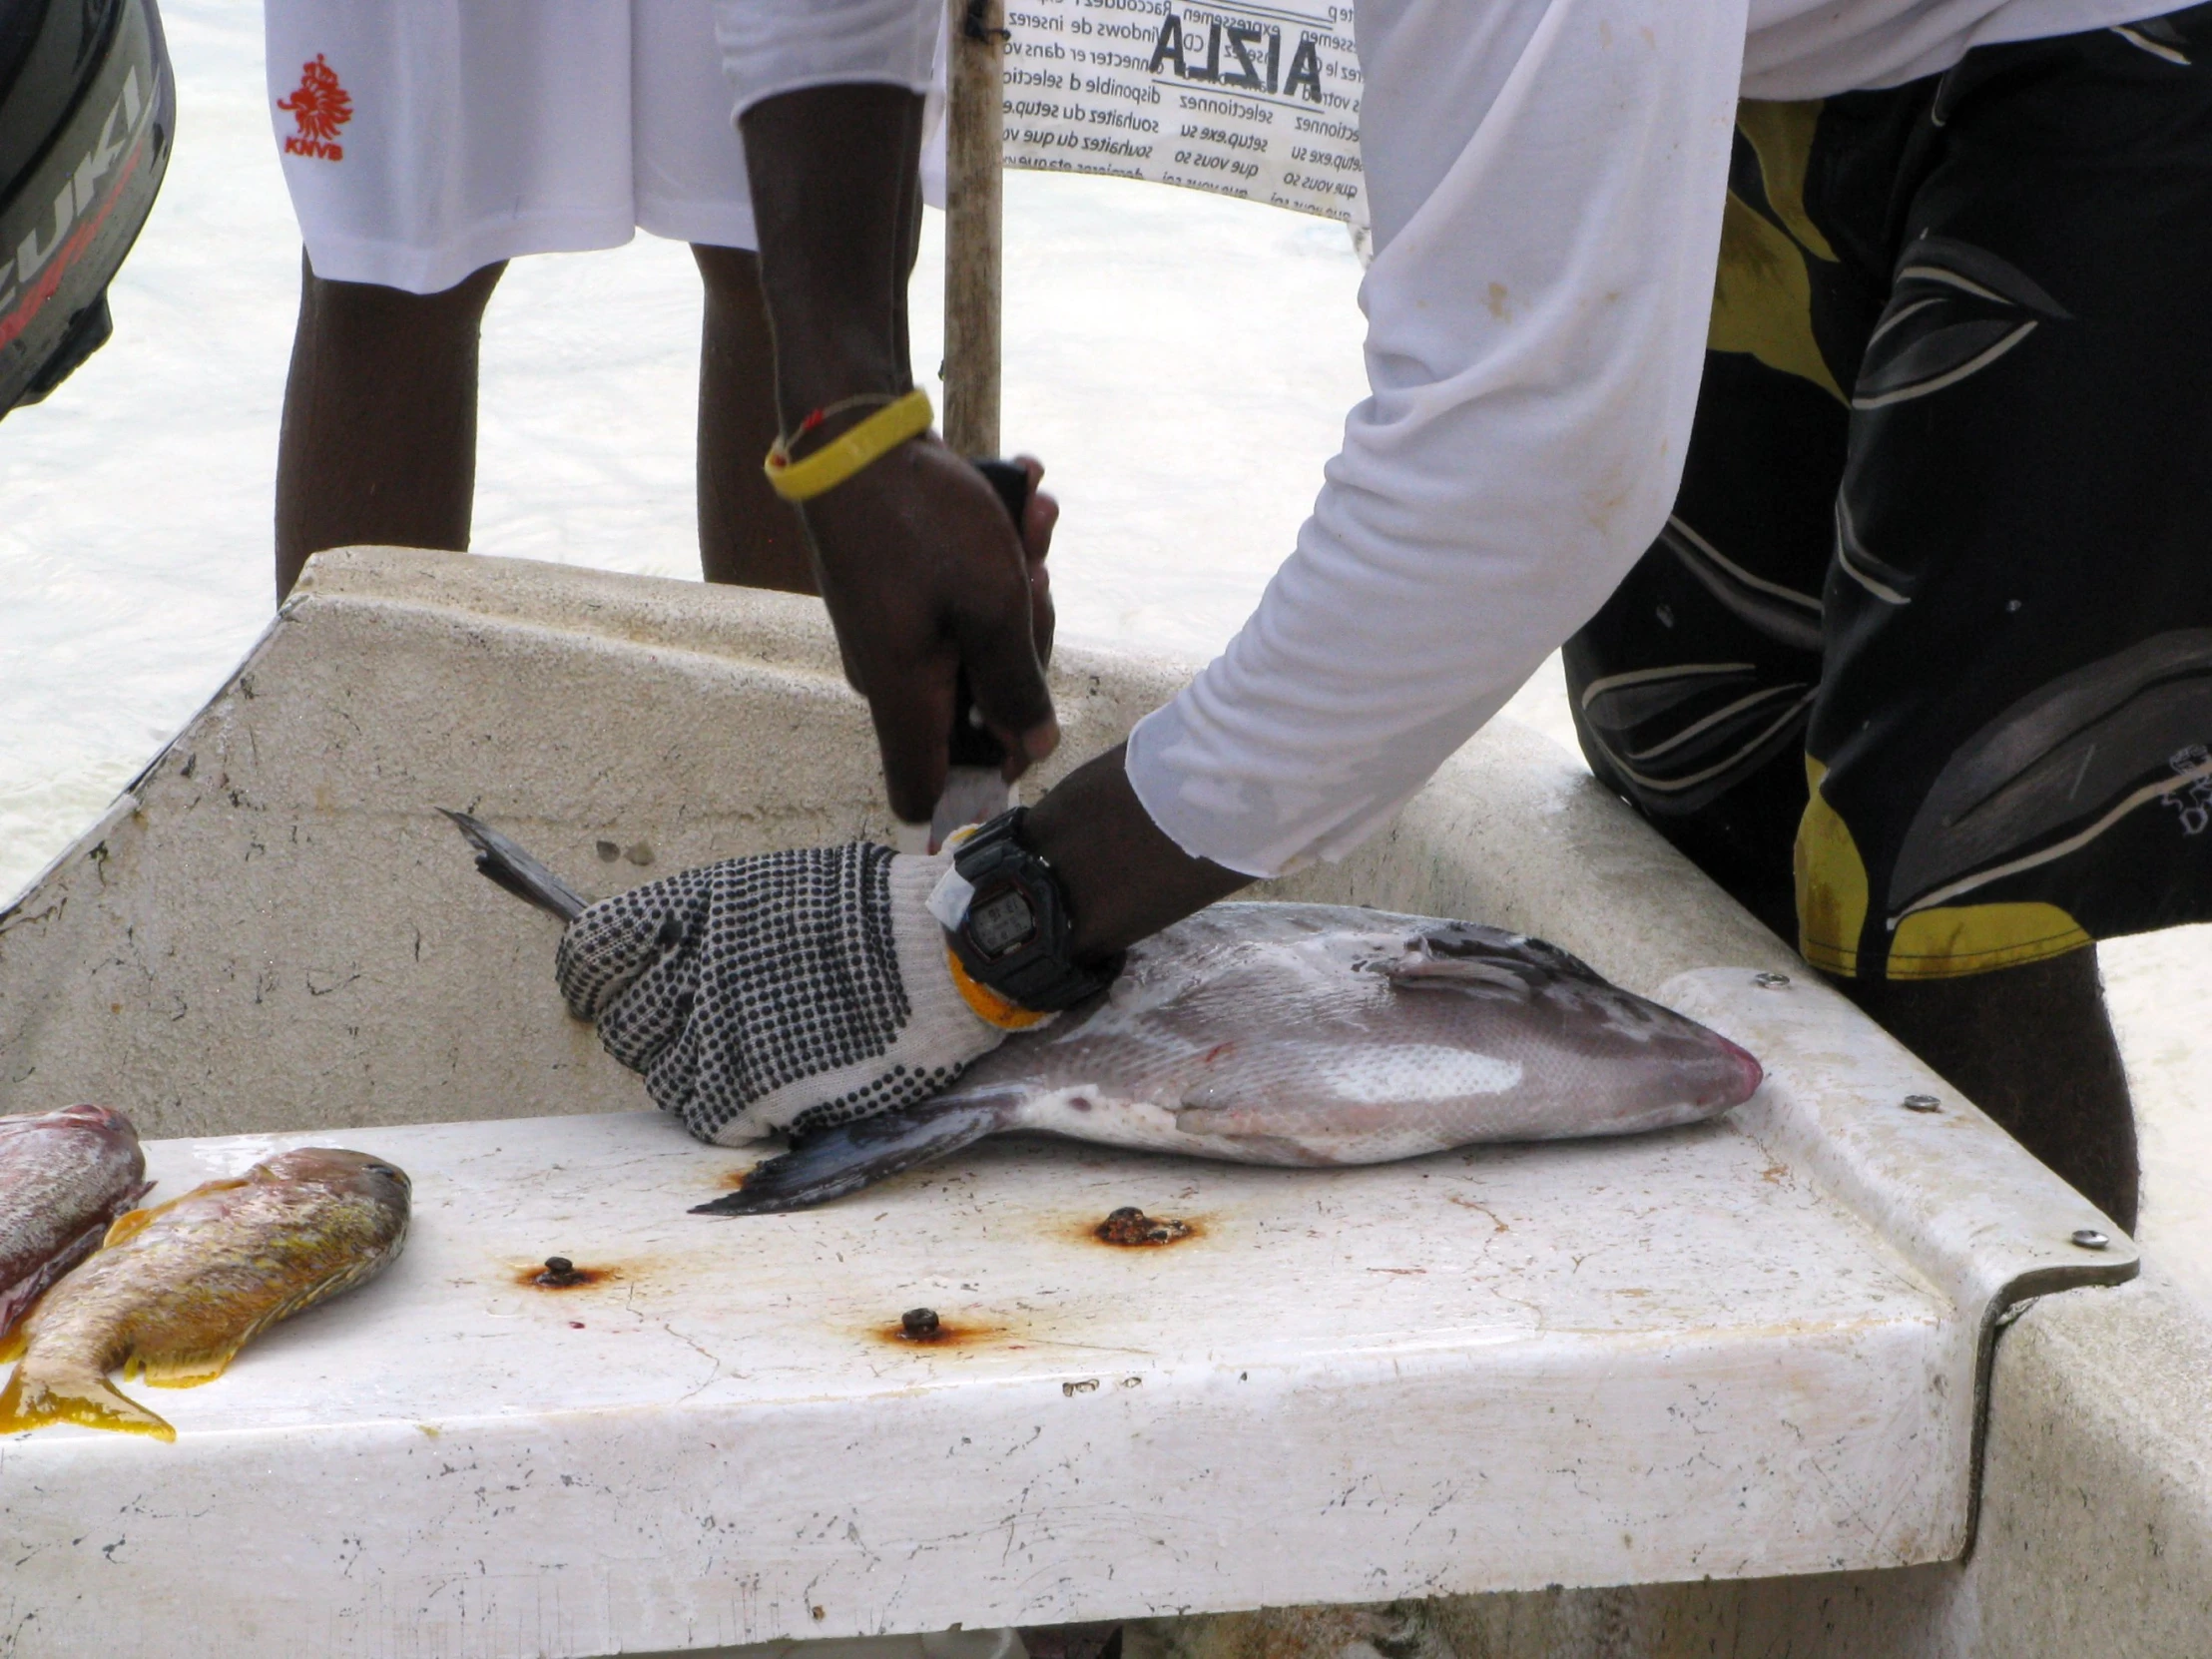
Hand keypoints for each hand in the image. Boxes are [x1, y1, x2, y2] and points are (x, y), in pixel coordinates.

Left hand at [554, 843, 1013, 1144]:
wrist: (948, 956)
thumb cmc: (878, 916)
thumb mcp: (778, 888)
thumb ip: (713, 924)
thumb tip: (670, 955)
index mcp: (691, 913)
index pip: (592, 954)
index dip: (595, 981)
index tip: (607, 993)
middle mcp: (688, 973)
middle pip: (625, 1026)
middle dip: (660, 1030)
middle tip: (713, 1027)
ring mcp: (712, 1037)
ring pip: (663, 1078)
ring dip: (700, 1072)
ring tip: (759, 1057)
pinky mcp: (745, 1094)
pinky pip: (707, 1114)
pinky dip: (735, 1108)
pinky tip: (779, 1084)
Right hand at [802, 437, 1060, 821]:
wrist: (856, 433)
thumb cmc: (922, 517)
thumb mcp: (993, 603)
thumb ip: (1017, 683)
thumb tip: (1035, 749)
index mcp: (902, 697)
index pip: (924, 794)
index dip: (981, 784)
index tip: (1024, 734)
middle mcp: (890, 678)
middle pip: (974, 713)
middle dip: (1024, 650)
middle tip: (1040, 580)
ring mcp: (894, 637)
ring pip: (977, 647)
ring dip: (1020, 592)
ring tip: (1035, 522)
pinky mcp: (900, 599)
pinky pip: (959, 604)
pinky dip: (994, 564)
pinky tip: (1022, 507)